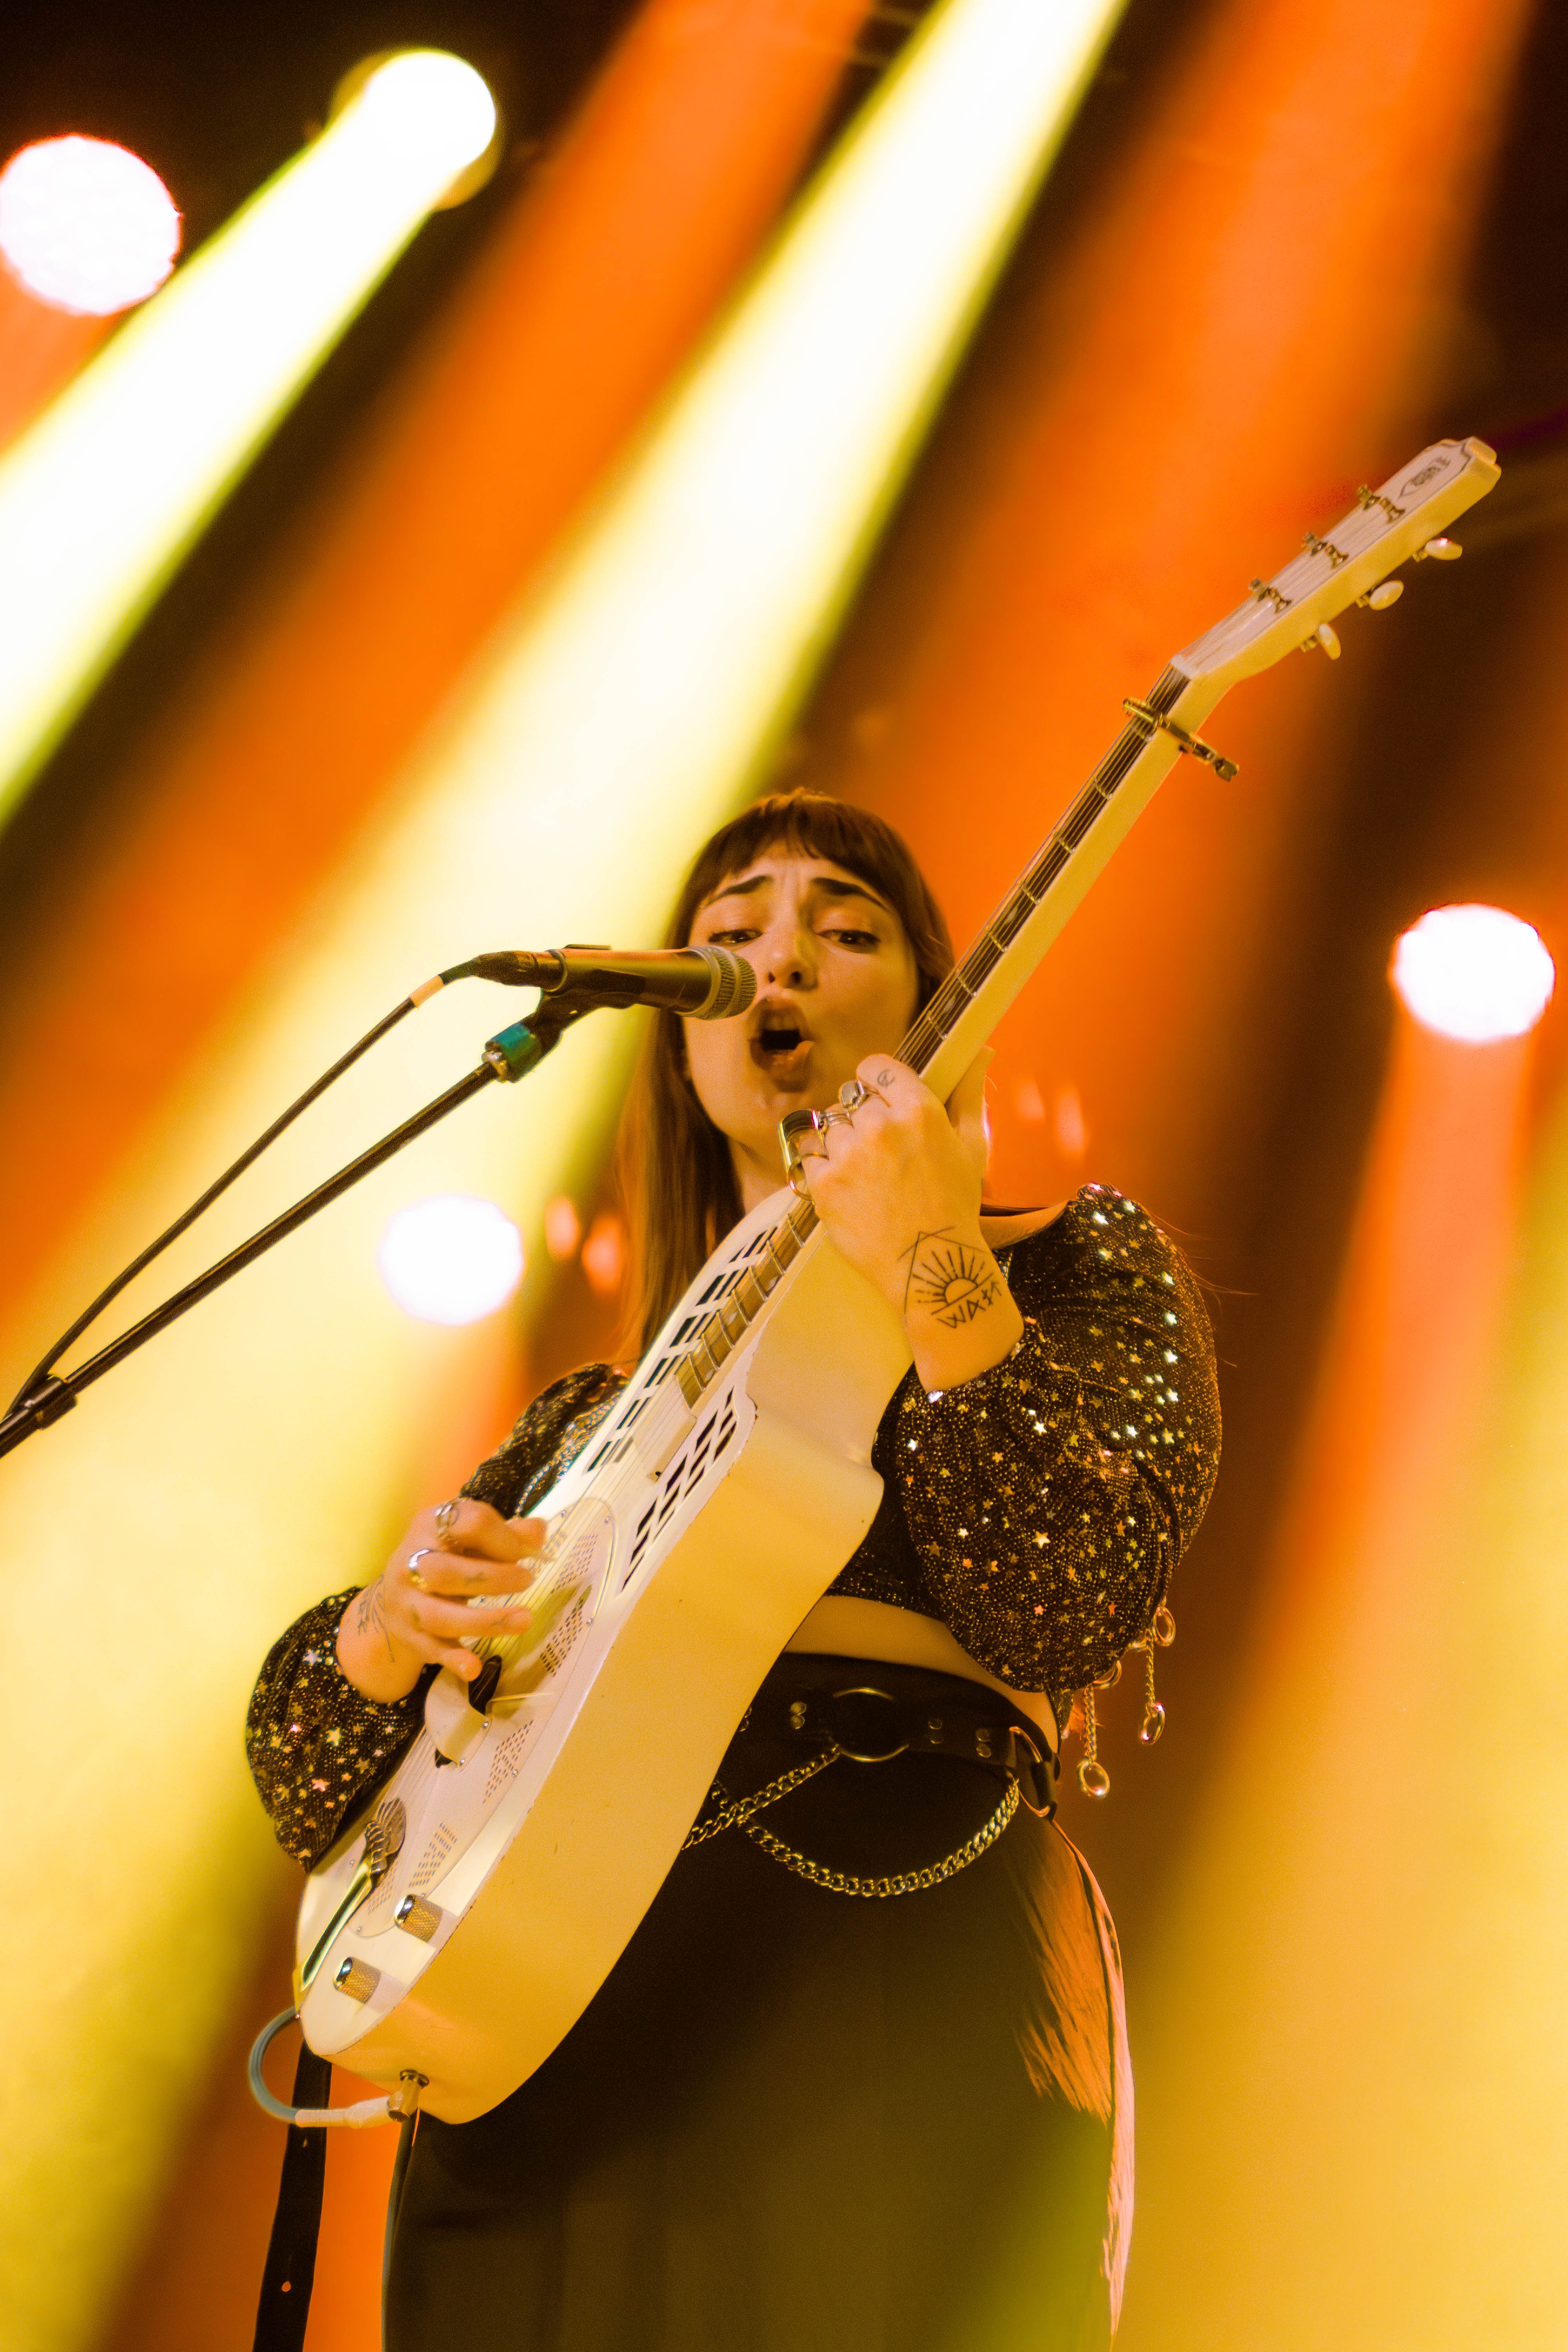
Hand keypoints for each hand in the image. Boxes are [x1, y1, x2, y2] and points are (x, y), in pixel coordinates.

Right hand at [336, 1500, 545, 1702]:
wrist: (393, 1596)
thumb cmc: (444, 1557)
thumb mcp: (469, 1538)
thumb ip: (506, 1533)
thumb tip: (539, 1530)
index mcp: (431, 1525)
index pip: (466, 1523)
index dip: (502, 1537)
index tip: (524, 1552)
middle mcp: (410, 1562)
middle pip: (446, 1572)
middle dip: (492, 1578)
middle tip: (527, 1580)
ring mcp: (406, 1602)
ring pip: (439, 1615)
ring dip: (484, 1621)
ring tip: (524, 1620)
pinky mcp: (410, 1635)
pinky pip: (431, 1648)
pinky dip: (452, 1659)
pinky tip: (474, 1668)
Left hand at [803, 1050, 1022, 1389]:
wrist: (930, 1264)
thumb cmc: (956, 1205)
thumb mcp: (972, 1145)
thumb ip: (968, 1092)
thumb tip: (981, 1050)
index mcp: (919, 1109)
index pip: (876, 1067)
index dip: (873, 1080)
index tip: (874, 1095)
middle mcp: (881, 1125)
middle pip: (851, 1100)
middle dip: (861, 1121)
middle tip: (878, 1154)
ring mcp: (849, 1154)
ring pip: (829, 1128)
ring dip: (841, 1146)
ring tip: (864, 1176)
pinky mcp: (824, 1183)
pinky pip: (811, 1158)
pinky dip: (823, 1172)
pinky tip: (846, 1190)